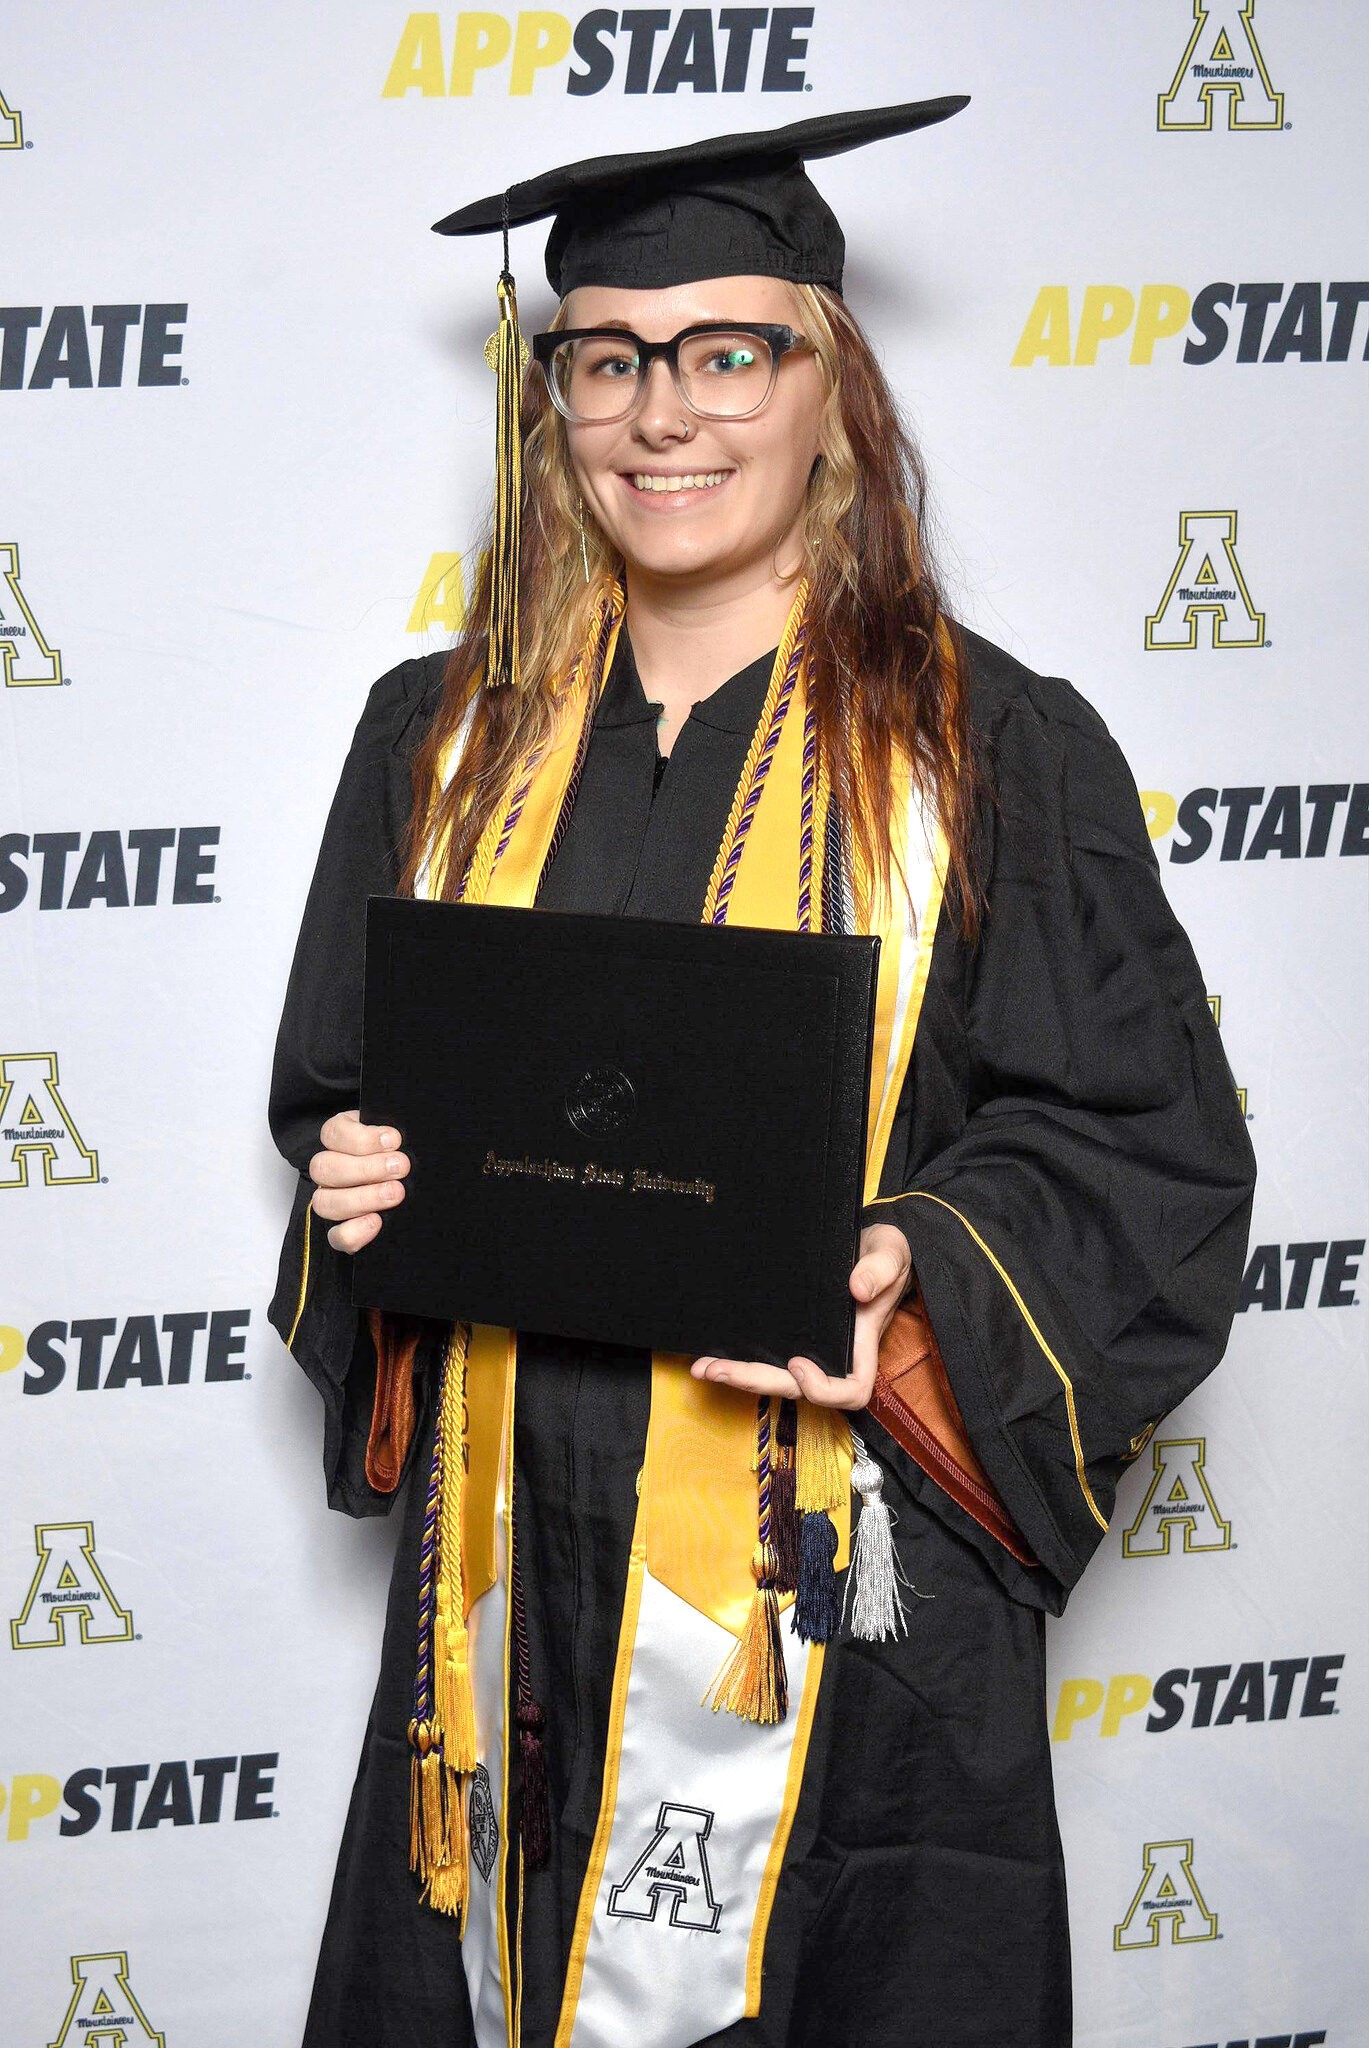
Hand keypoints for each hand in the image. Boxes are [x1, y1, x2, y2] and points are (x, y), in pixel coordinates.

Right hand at [309, 1109, 409, 1252]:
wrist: (425, 1186)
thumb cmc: (406, 1155)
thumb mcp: (400, 1139)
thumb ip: (394, 1135)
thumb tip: (397, 1135)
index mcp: (341, 1139)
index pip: (332, 1133)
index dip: (362, 1138)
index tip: (394, 1140)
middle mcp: (330, 1170)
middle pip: (322, 1168)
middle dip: (365, 1169)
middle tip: (400, 1167)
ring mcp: (332, 1200)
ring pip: (323, 1202)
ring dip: (362, 1198)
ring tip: (396, 1192)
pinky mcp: (342, 1230)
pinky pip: (336, 1237)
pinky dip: (354, 1231)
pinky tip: (376, 1222)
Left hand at [688, 1221, 911, 1410]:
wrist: (870, 1245)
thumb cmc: (887, 1255)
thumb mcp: (891, 1254)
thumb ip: (881, 1269)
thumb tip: (859, 1287)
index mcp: (861, 1345)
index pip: (851, 1389)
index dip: (823, 1389)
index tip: (797, 1363)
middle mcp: (834, 1355)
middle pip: (798, 1387)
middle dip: (757, 1381)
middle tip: (719, 1369)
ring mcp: (812, 1348)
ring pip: (778, 1377)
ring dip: (741, 1375)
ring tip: (704, 1367)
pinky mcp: (793, 1335)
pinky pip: (769, 1357)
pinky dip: (742, 1359)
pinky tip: (712, 1354)